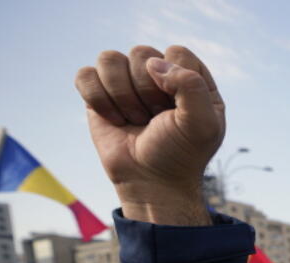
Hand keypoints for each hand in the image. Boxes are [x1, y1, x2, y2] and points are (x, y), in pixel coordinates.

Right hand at [76, 46, 222, 225]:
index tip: (174, 109)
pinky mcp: (99, 93)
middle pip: (142, 53)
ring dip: (122, 96)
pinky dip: (98, 100)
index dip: (173, 79)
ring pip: (109, 59)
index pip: (177, 53)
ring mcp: (127, 82)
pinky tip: (114, 120)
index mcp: (190, 78)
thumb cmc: (180, 154)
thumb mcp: (203, 124)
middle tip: (155, 119)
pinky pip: (85, 75)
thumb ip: (192, 86)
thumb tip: (152, 63)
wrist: (151, 182)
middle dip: (147, 92)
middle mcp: (159, 75)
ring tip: (136, 120)